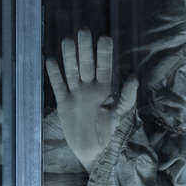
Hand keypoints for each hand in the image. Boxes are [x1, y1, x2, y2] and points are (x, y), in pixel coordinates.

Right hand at [45, 29, 137, 171]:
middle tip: (83, 31)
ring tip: (66, 40)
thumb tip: (134, 78)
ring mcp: (76, 95)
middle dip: (85, 48)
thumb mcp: (121, 116)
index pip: (104, 67)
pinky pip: (58, 86)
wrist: (96, 154)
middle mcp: (90, 89)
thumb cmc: (112, 135)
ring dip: (69, 57)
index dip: (104, 53)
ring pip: (71, 71)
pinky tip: (50, 60)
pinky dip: (54, 74)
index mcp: (105, 90)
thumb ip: (126, 97)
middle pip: (86, 64)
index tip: (104, 37)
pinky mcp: (64, 104)